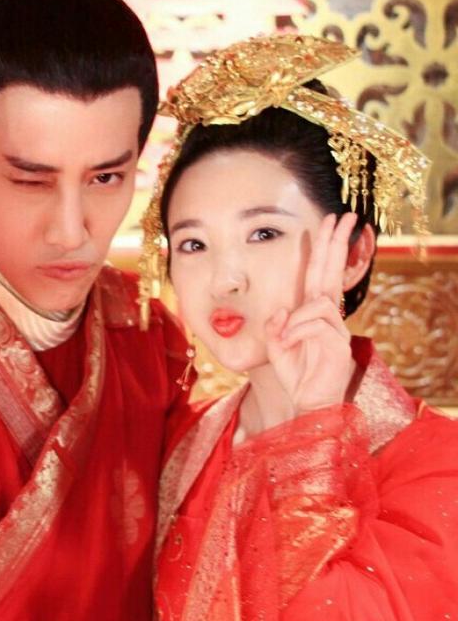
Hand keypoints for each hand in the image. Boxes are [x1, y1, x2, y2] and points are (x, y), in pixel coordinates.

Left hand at [266, 212, 356, 416]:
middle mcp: (329, 318)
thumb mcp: (275, 345)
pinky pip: (315, 324)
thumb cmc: (296, 375)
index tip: (330, 223)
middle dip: (336, 243)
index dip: (325, 249)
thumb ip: (275, 325)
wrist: (308, 404)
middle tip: (345, 216)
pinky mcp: (339, 345)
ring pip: (318, 303)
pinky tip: (289, 343)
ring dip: (296, 319)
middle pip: (333, 274)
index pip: (322, 275)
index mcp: (315, 314)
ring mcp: (337, 330)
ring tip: (283, 339)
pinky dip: (296, 331)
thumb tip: (280, 311)